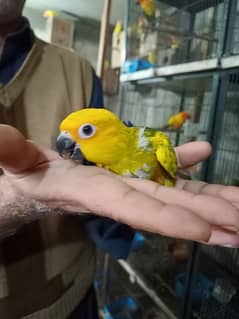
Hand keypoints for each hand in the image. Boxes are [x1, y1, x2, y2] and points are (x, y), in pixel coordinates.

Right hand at [0, 125, 238, 246]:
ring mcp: (128, 183)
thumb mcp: (14, 165)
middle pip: (165, 205)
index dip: (164, 218)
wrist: (36, 184)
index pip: (130, 207)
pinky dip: (186, 169)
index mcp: (89, 191)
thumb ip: (10, 153)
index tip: (204, 230)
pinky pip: (162, 173)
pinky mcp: (131, 174)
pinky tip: (205, 159)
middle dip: (205, 215)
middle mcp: (116, 192)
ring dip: (208, 200)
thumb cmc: (24, 178)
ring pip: (172, 192)